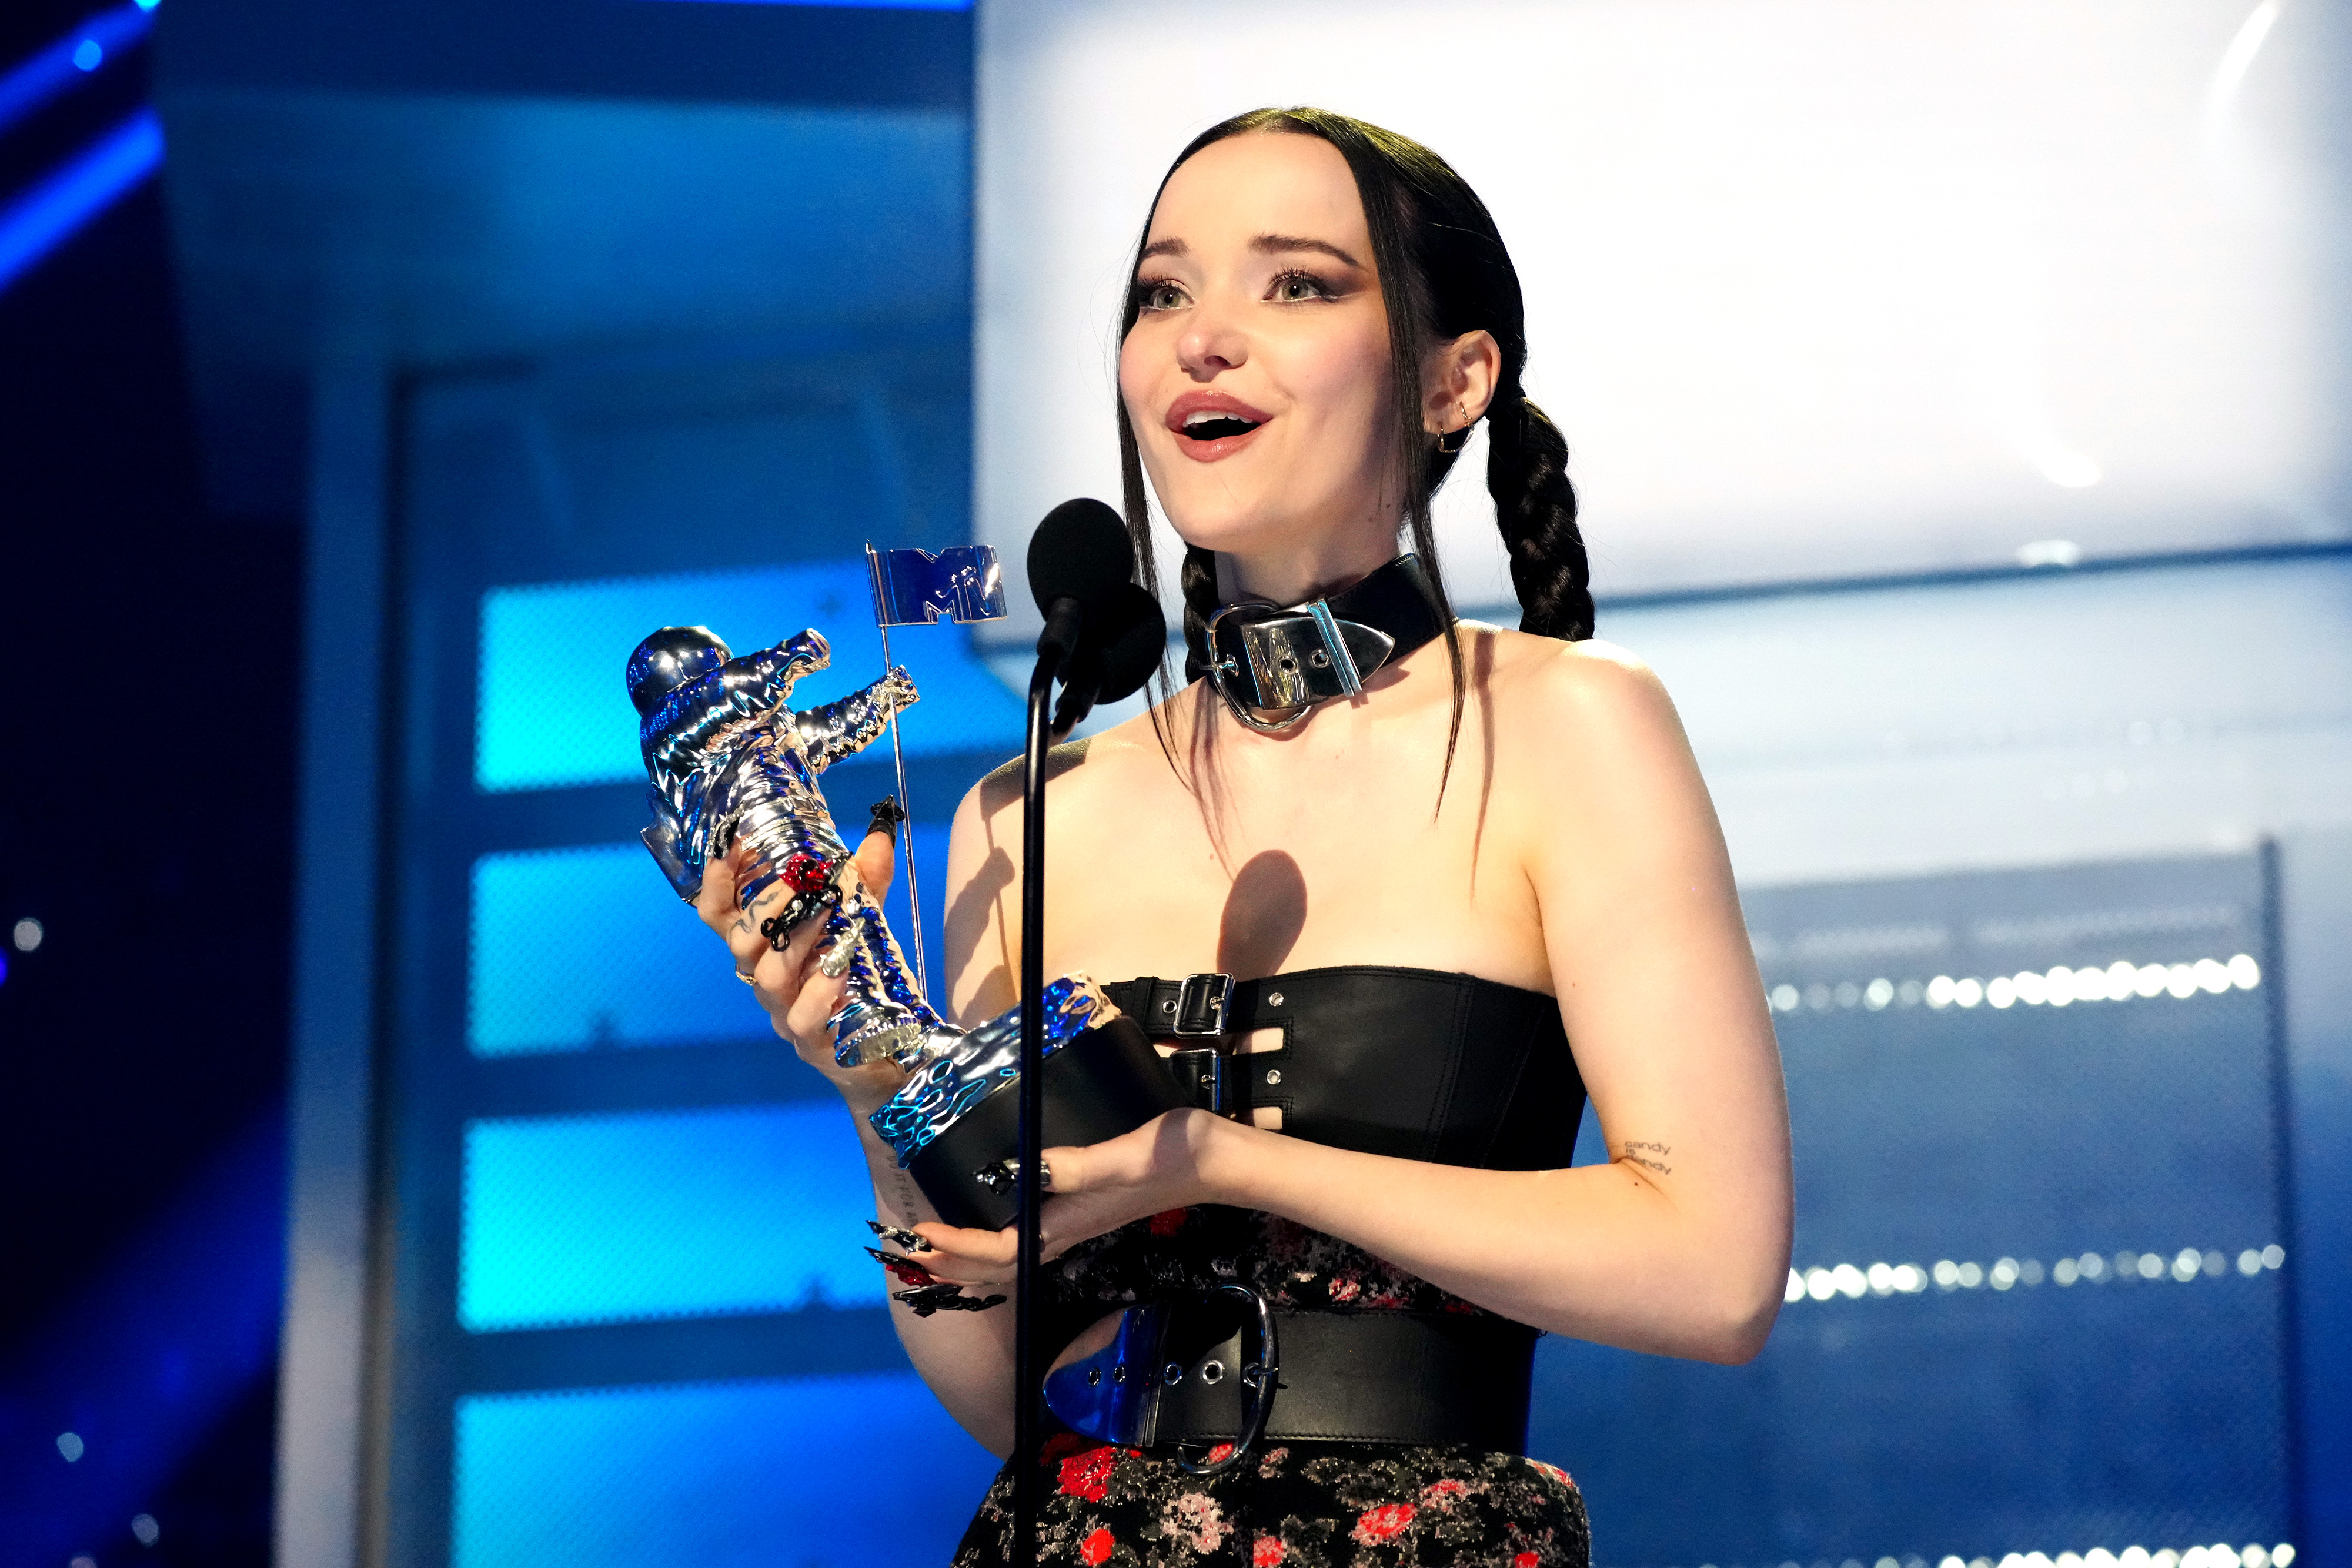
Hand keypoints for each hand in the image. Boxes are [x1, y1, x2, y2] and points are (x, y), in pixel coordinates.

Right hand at [695, 827, 906, 1111]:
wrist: (889, 1054)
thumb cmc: (863, 984)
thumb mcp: (863, 925)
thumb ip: (867, 884)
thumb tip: (878, 836)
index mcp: (767, 951)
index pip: (723, 920)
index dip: (717, 886)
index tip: (732, 848)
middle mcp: (766, 982)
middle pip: (742, 944)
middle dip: (769, 905)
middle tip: (803, 875)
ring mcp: (784, 1016)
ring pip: (769, 976)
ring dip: (797, 938)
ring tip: (830, 909)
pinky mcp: (812, 1044)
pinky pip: (802, 1018)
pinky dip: (819, 991)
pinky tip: (841, 968)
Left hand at [902, 1109, 1232, 1285]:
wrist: (1217, 1163)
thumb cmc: (1174, 1156)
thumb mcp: (1126, 1155)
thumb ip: (1080, 1166)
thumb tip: (1029, 1168)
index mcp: (1067, 1222)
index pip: (999, 1250)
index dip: (957, 1246)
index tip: (922, 1233)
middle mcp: (1064, 1232)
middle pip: (995, 1266)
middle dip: (948, 1263)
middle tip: (906, 1252)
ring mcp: (1073, 1226)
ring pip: (1007, 1259)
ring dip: (965, 1259)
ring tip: (930, 1251)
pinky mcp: (1082, 1214)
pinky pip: (1023, 1244)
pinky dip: (991, 1247)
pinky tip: (983, 1236)